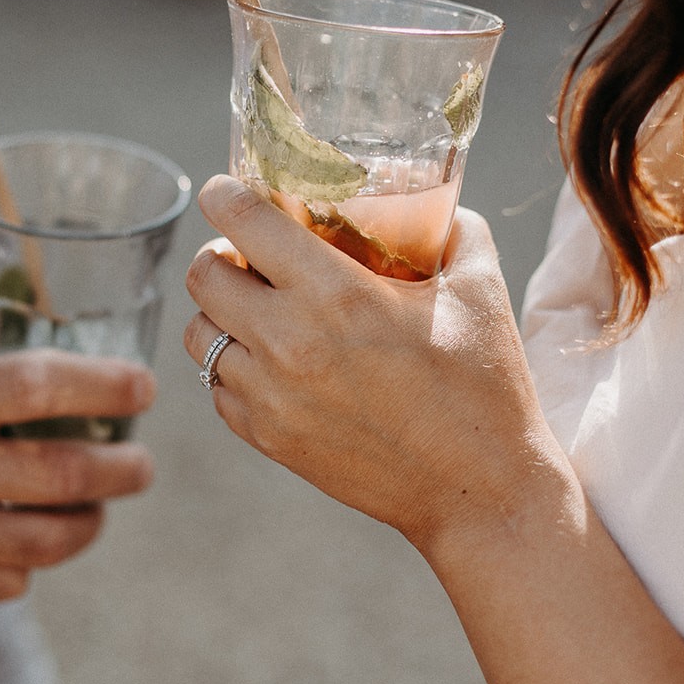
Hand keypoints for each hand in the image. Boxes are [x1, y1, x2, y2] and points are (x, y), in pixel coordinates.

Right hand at [0, 291, 155, 609]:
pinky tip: (29, 540)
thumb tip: (14, 283)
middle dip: (125, 468)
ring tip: (98, 506)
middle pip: (64, 471)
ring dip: (90, 521)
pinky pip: (10, 581)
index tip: (142, 386)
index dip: (104, 385)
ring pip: (49, 539)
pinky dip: (31, 561)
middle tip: (141, 463)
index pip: (36, 384)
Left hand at [184, 176, 565, 556]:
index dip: (225, 195)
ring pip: (198, 334)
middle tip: (248, 256)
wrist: (479, 492)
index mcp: (336, 294)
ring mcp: (271, 395)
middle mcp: (288, 342)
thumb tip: (441, 206)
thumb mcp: (480, 290)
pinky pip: (217, 388)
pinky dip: (232, 368)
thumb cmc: (485, 388)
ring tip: (254, 311)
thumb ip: (456, 232)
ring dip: (218, 313)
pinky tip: (270, 362)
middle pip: (203, 275)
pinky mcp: (269, 438)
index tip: (227, 190)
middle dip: (220, 254)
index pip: (243, 221)